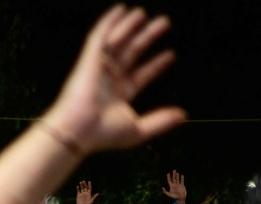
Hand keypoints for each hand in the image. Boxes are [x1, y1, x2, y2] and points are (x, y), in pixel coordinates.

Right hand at [43, 6, 184, 154]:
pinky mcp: (89, 59)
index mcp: (119, 96)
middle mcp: (109, 80)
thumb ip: (160, 121)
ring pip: (117, 42)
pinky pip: (99, 36)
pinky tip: (121, 9)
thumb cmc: (102, 134)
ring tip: (144, 13)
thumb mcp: (138, 130)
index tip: (171, 55)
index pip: (140, 75)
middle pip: (131, 53)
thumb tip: (183, 115)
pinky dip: (109, 21)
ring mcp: (98, 68)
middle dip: (147, 38)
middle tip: (163, 23)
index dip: (155, 65)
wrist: (77, 130)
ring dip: (130, 26)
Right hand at [76, 181, 99, 203]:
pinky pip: (78, 191)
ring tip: (80, 182)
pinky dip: (78, 189)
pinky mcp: (78, 196)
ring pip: (81, 189)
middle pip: (85, 187)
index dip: (89, 185)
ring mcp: (82, 194)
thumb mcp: (91, 201)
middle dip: (84, 184)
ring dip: (81, 185)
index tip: (89, 181)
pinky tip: (77, 186)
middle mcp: (85, 193)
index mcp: (89, 194)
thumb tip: (98, 193)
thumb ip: (94, 197)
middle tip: (83, 181)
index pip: (89, 188)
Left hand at [161, 170, 185, 202]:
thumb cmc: (174, 197)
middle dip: (173, 174)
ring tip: (177, 172)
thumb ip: (165, 191)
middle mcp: (174, 185)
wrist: (180, 199)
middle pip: (174, 178)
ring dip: (177, 176)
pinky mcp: (182, 186)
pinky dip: (182, 178)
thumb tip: (162, 187)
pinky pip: (182, 181)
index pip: (169, 180)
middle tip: (174, 170)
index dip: (168, 177)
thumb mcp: (169, 194)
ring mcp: (178, 185)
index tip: (168, 173)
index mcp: (171, 186)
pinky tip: (182, 175)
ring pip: (178, 179)